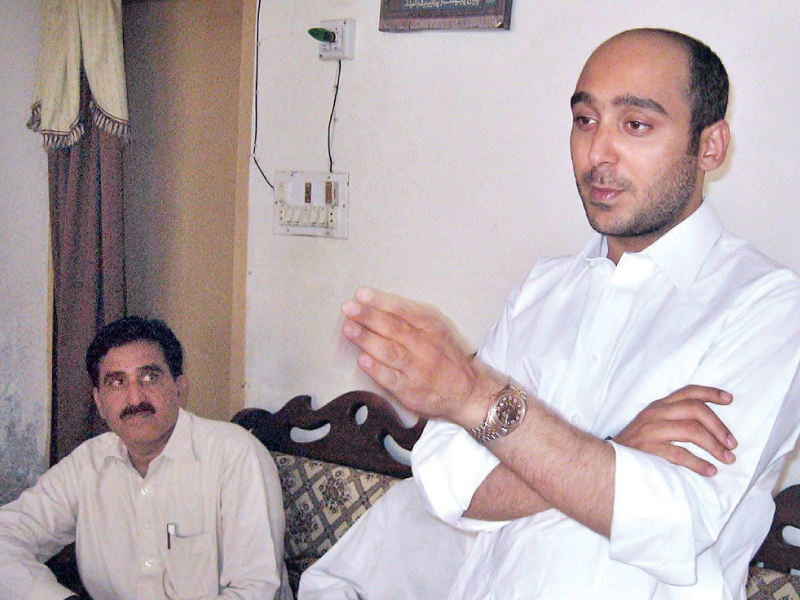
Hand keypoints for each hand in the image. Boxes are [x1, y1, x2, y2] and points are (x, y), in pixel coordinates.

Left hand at [341, 287, 499, 423]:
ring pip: (391, 351)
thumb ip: (411, 316)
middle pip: (395, 328)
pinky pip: (392, 379)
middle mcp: (426, 346)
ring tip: (349, 328)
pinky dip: (377, 369)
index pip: (404, 310)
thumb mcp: (437, 329)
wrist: (469, 390)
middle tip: (349, 308)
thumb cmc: (445, 355)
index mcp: (432, 327)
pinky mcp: (411, 391)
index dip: (382, 301)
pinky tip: (362, 360)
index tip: (362, 294)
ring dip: (368, 339)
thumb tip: (376, 303)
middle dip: (369, 316)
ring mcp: (418, 369)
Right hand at [613, 385, 736, 475]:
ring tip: (726, 459)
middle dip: (719, 426)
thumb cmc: (635, 445)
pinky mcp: (648, 449)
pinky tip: (710, 470)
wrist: (606, 460)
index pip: (688, 392)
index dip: (710, 393)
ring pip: (690, 430)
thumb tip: (709, 426)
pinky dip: (698, 463)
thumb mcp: (652, 424)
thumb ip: (674, 419)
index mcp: (658, 406)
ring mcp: (650, 430)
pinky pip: (679, 454)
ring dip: (713, 445)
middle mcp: (655, 413)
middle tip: (732, 444)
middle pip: (695, 410)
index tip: (729, 399)